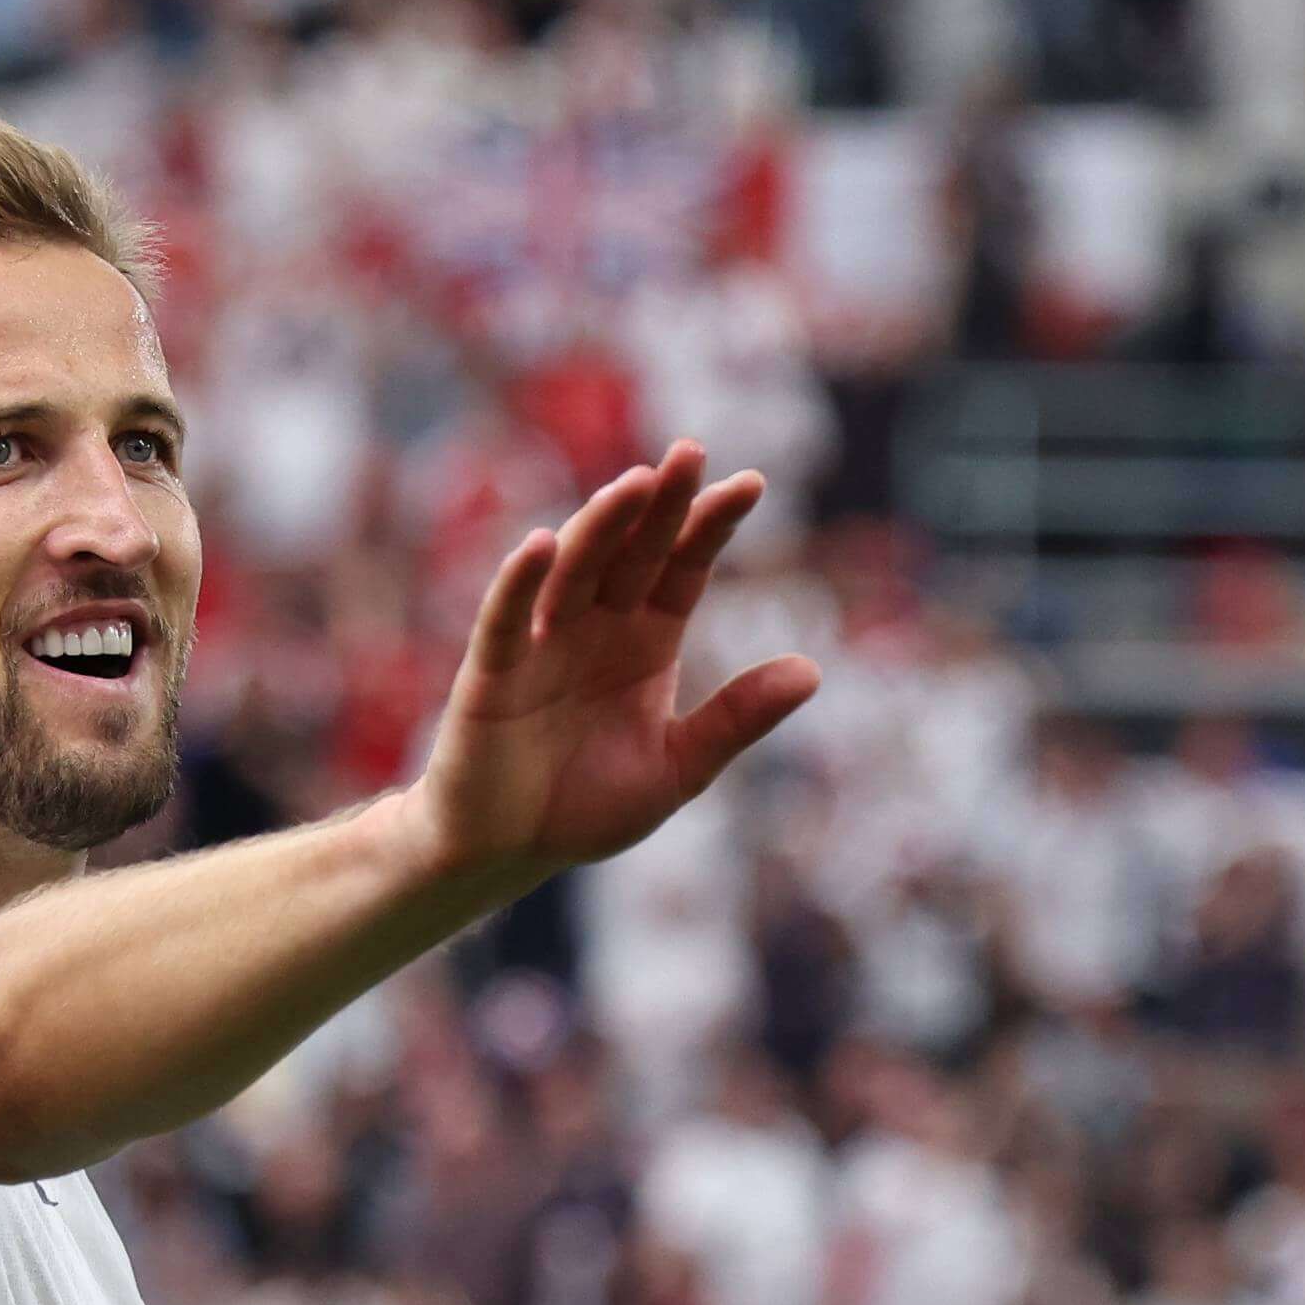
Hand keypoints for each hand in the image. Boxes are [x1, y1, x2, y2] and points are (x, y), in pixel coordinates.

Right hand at [408, 440, 819, 899]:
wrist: (503, 852)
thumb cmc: (583, 808)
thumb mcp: (676, 767)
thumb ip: (734, 719)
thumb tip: (813, 671)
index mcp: (645, 644)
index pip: (683, 568)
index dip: (712, 527)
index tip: (750, 485)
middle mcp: (595, 628)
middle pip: (632, 552)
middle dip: (661, 504)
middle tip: (691, 452)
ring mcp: (541, 644)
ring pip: (575, 570)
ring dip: (601, 526)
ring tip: (633, 486)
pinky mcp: (492, 673)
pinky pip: (506, 619)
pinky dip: (520, 582)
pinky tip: (541, 546)